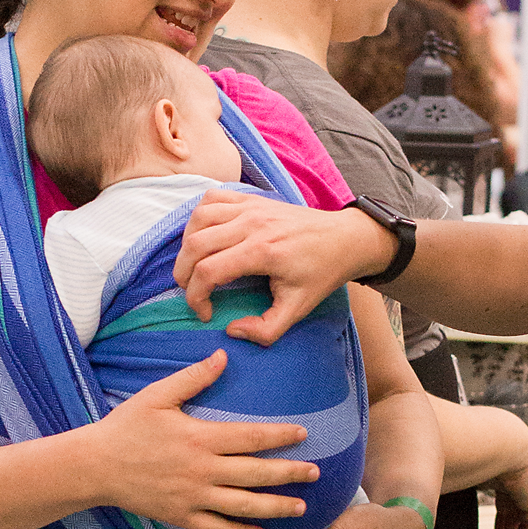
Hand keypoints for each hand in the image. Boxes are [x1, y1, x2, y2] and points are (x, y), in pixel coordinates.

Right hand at [89, 352, 317, 528]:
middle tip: (316, 473)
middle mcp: (202, 471)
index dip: (281, 436)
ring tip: (301, 508)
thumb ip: (193, 377)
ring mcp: (193, 498)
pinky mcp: (182, 517)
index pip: (251, 437)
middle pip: (256, 474)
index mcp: (199, 438)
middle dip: (290, 473)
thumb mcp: (157, 395)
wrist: (95, 467)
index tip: (303, 434)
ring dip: (276, 507)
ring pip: (244, 506)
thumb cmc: (126, 427)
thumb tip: (223, 355)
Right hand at [176, 192, 392, 341]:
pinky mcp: (252, 199)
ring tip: (194, 265)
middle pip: (195, 244)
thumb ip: (266, 330)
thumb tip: (233, 330)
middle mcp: (252, 224)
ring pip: (198, 218)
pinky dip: (199, 217)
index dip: (196, 297)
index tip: (206, 312)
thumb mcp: (299, 309)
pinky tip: (205, 236)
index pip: (208, 271)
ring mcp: (251, 207)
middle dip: (183, 273)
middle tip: (192, 291)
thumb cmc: (321, 273)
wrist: (344, 239)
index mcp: (263, 251)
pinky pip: (212, 198)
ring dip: (187, 244)